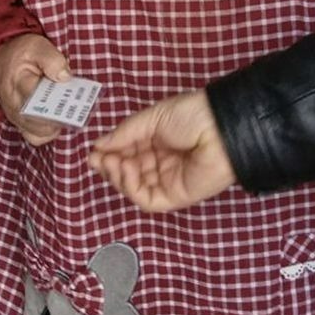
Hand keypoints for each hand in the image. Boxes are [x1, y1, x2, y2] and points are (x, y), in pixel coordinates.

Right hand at [0, 34, 70, 146]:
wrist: (0, 62)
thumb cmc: (20, 55)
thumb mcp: (36, 46)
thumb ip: (52, 59)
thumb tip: (65, 77)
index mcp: (18, 84)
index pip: (38, 101)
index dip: (58, 104)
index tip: (72, 97)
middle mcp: (15, 106)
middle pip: (41, 122)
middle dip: (62, 117)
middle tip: (75, 106)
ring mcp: (16, 118)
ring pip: (40, 133)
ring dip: (58, 125)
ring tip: (70, 112)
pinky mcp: (20, 124)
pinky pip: (37, 137)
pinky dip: (50, 132)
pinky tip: (60, 119)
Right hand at [88, 90, 236, 211]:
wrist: (219, 127)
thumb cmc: (192, 115)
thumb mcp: (153, 117)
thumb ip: (125, 133)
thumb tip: (100, 144)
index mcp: (159, 142)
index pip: (128, 153)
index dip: (110, 153)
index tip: (95, 151)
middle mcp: (162, 162)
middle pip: (128, 172)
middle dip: (110, 166)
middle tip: (99, 159)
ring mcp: (168, 181)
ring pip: (134, 188)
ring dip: (118, 176)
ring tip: (112, 162)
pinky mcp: (176, 197)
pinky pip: (147, 199)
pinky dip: (132, 188)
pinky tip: (128, 171)